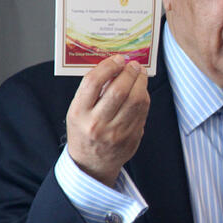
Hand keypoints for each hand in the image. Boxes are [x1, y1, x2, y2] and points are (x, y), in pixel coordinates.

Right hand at [66, 55, 149, 186]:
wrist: (91, 163)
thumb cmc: (84, 130)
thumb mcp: (78, 110)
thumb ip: (93, 90)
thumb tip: (116, 66)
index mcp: (79, 114)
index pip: (93, 82)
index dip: (108, 66)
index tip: (117, 59)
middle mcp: (97, 124)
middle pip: (119, 90)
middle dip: (129, 72)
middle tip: (133, 64)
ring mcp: (116, 132)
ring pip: (136, 100)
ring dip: (141, 82)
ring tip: (139, 73)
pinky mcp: (131, 137)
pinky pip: (143, 111)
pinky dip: (144, 96)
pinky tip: (141, 90)